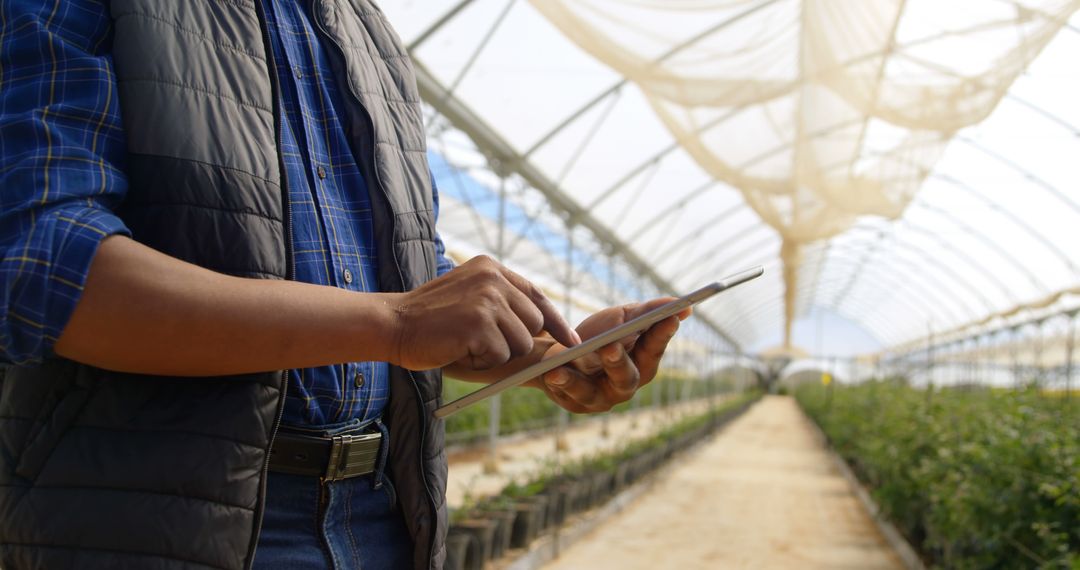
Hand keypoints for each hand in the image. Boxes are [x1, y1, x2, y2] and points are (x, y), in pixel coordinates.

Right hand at [388, 256, 580, 370]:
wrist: (392, 323)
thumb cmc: (429, 318)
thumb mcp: (469, 296)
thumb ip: (501, 301)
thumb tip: (545, 328)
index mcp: (491, 268)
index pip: (537, 296)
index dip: (557, 321)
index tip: (572, 341)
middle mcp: (493, 279)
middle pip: (533, 324)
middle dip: (512, 341)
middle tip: (477, 340)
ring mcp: (487, 301)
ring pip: (519, 343)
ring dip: (495, 353)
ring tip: (464, 342)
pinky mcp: (479, 325)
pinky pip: (499, 356)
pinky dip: (480, 361)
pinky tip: (457, 348)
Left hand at [527, 298, 691, 412]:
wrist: (561, 350)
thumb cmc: (599, 334)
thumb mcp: (621, 318)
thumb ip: (649, 313)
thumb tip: (686, 306)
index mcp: (643, 362)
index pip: (655, 348)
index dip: (662, 334)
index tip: (670, 316)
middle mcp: (625, 385)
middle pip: (626, 377)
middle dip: (618, 362)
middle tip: (610, 346)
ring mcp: (599, 398)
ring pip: (590, 392)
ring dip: (577, 380)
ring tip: (564, 365)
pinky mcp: (575, 404)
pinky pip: (565, 394)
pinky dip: (559, 382)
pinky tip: (551, 372)